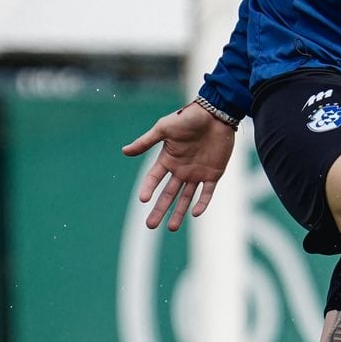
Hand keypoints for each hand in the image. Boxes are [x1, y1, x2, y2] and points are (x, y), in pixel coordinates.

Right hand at [122, 101, 236, 230]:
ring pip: (186, 198)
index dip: (148, 188)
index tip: (143, 199)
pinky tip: (195, 213)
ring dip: (178, 212)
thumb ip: (146, 141)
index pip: (154, 178)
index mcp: (168, 159)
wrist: (215, 113)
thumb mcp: (164, 128)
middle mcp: (181, 169)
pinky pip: (207, 192)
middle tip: (150, 225)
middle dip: (159, 210)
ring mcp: (197, 173)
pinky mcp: (213, 174)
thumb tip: (124, 151)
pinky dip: (202, 203)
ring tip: (171, 228)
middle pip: (168, 194)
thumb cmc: (188, 118)